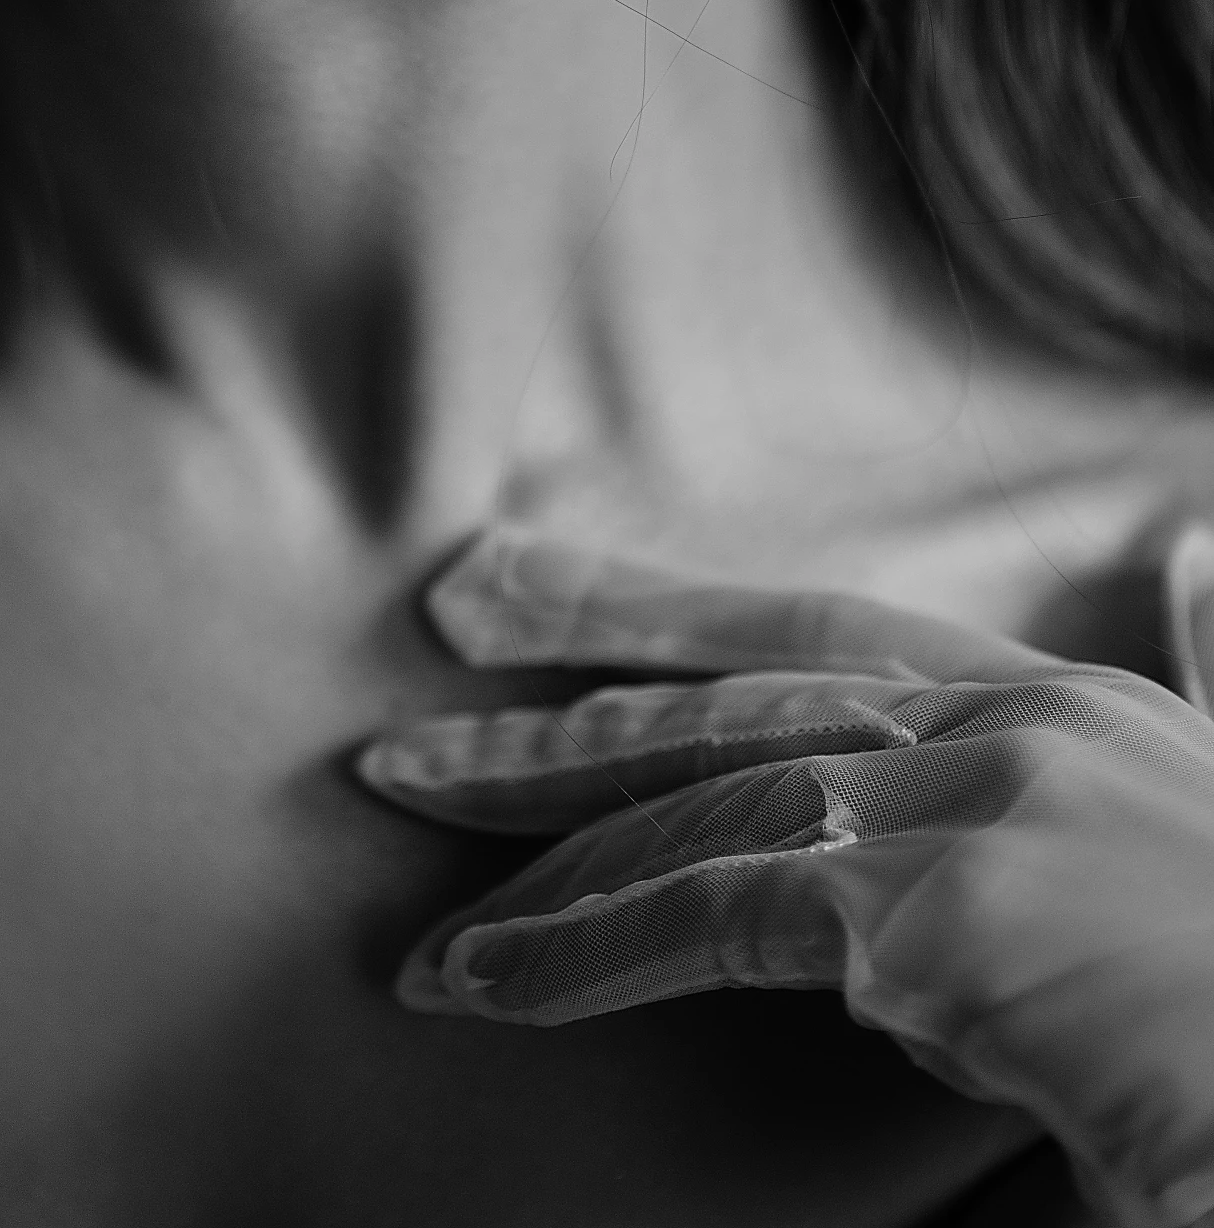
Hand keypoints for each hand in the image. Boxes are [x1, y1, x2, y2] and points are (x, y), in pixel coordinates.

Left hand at [360, 527, 1213, 1227]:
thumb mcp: (1140, 879)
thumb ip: (1003, 860)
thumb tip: (863, 944)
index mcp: (1057, 704)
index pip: (814, 626)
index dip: (652, 603)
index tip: (518, 581)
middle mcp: (1010, 725)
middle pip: (735, 689)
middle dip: (560, 700)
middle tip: (418, 703)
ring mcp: (978, 804)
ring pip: (710, 799)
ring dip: (552, 858)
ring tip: (436, 925)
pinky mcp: (948, 912)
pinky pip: (722, 916)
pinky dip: (591, 951)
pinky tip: (496, 978)